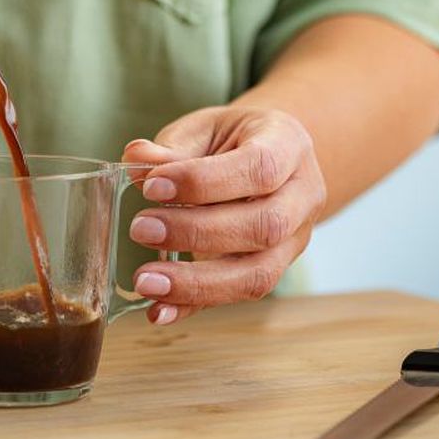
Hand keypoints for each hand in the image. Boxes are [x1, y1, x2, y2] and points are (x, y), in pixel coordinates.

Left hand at [122, 106, 326, 324]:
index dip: (206, 181)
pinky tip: (158, 310)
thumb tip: (136, 159)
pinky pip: (237, 295)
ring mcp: (294, 239)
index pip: (259, 167)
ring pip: (259, 273)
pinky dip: (195, 305)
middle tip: (141, 229)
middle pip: (264, 225)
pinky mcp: (273, 269)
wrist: (267, 155)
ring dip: (197, 282)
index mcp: (289, 145)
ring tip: (146, 280)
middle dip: (197, 232)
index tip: (152, 186)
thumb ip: (173, 148)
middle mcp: (302, 196)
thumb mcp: (205, 129)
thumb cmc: (233, 139)